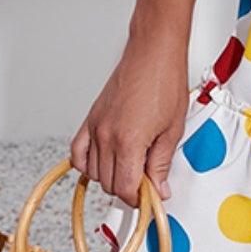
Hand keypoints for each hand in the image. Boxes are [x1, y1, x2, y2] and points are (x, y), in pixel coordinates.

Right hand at [69, 35, 189, 207]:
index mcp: (129, 141)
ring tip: (132, 167)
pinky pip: (78, 152)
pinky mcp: (90, 118)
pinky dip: (87, 164)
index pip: (126, 189)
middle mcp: (107, 136)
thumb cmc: (165, 81)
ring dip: (112, 177)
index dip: (140, 199)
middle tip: (148, 180)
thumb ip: (162, 163)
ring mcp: (96, 127)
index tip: (152, 197)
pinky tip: (103, 163)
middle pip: (110, 184)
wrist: (153, 52)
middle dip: (129, 188)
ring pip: (94, 172)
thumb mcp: (173, 128)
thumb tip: (159, 190)